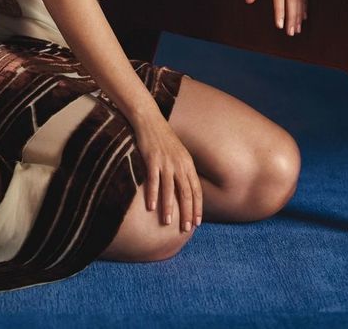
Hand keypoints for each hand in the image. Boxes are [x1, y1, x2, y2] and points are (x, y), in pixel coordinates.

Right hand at [133, 113, 201, 230]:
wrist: (149, 119)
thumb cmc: (163, 138)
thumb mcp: (178, 153)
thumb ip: (182, 169)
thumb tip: (185, 188)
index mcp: (187, 163)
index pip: (196, 189)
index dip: (198, 207)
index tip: (197, 222)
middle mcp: (179, 163)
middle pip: (186, 192)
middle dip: (187, 212)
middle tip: (186, 229)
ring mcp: (166, 161)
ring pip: (170, 189)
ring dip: (169, 208)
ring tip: (167, 222)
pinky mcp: (152, 159)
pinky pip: (153, 180)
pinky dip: (153, 194)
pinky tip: (151, 207)